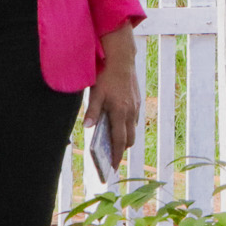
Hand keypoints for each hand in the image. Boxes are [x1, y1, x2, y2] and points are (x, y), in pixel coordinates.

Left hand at [85, 25, 139, 165]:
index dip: (116, 156)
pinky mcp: (138, 100)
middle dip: (121, 150)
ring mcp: (136, 106)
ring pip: (133, 129)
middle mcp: (130, 111)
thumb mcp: (95, 93)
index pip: (119, 141)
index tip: (112, 167)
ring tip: (114, 143)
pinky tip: (119, 124)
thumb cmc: (106, 75)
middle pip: (129, 139)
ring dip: (125, 138)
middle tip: (112, 158)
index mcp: (119, 112)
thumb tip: (87, 127)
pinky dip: (128, 126)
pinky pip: (134, 119)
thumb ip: (92, 111)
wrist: (122, 57)